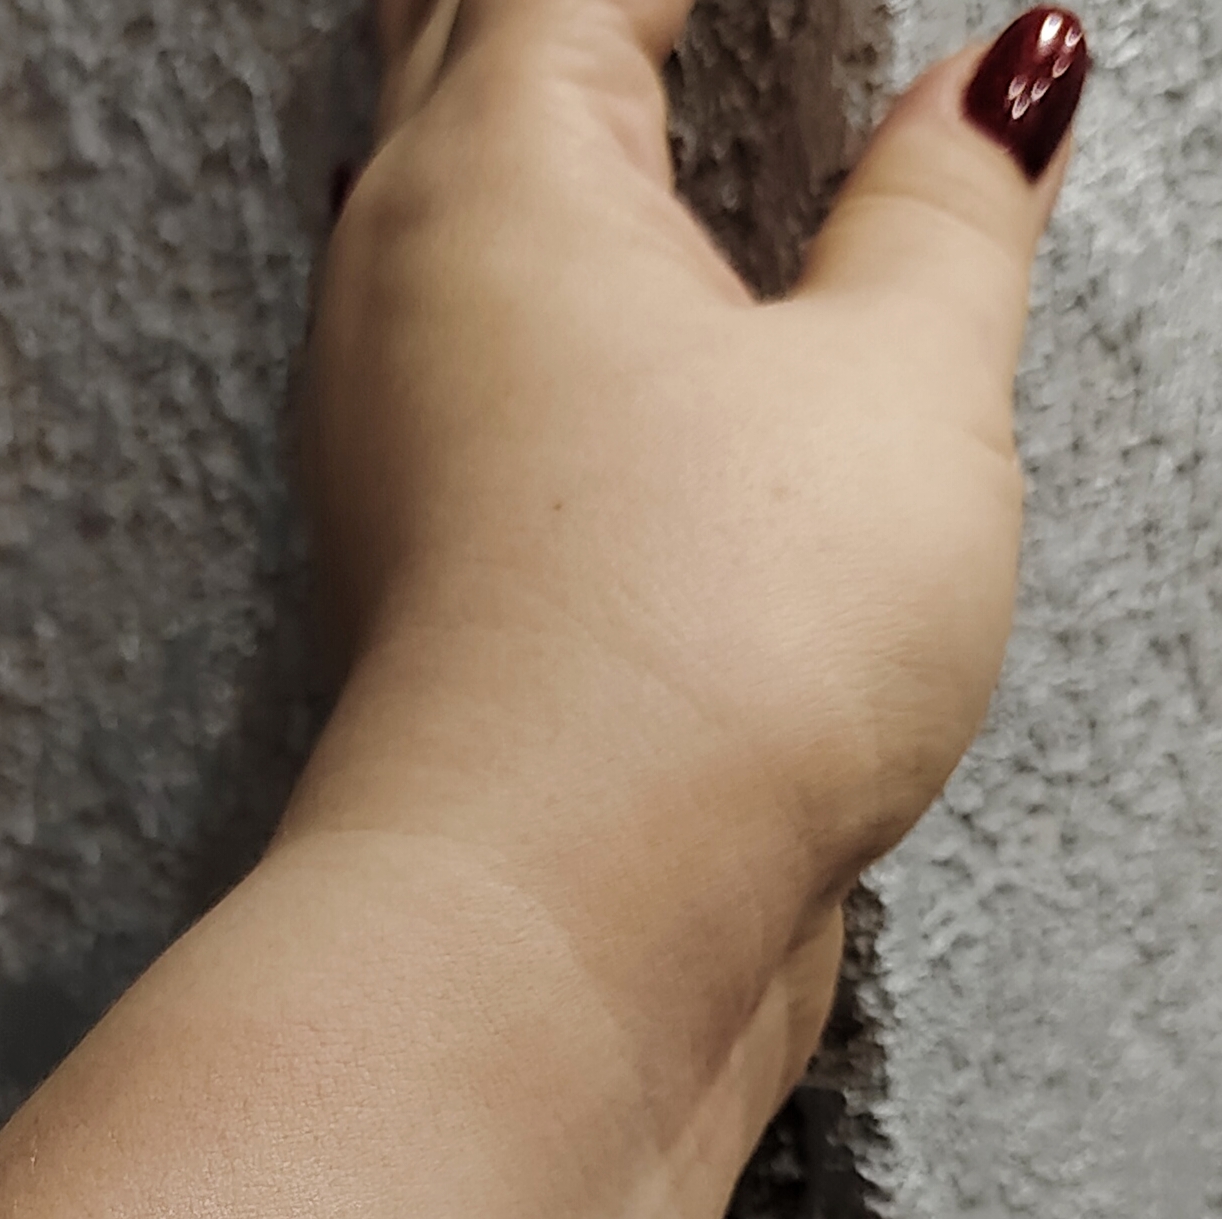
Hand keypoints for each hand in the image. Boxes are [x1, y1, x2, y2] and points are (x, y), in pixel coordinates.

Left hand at [305, 2, 1086, 1056]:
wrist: (558, 943)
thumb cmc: (700, 665)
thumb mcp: (896, 395)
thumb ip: (952, 210)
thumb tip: (1003, 81)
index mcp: (500, 168)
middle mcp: (404, 285)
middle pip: (461, 40)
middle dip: (575, 0)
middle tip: (680, 12)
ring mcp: (397, 433)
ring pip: (441, 203)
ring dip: (522, 114)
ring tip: (624, 82)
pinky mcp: (438, 564)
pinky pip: (467, 358)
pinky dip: (536, 286)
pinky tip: (610, 330)